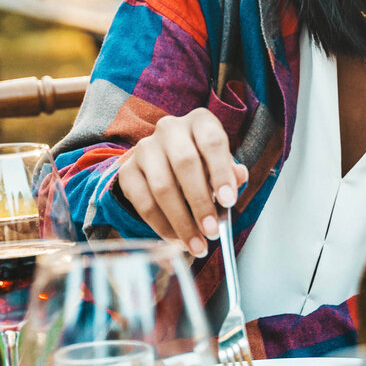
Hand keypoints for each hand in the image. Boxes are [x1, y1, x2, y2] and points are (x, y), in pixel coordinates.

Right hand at [116, 106, 247, 257]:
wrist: (165, 163)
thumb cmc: (203, 164)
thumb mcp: (220, 164)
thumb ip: (231, 173)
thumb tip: (238, 178)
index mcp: (200, 122)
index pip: (212, 142)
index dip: (221, 172)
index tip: (229, 202)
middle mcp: (170, 129)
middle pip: (185, 164)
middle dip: (200, 202)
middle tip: (212, 231)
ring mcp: (145, 148)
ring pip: (162, 187)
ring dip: (181, 221)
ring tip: (196, 244)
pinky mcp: (127, 171)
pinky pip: (143, 202)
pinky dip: (161, 226)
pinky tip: (177, 240)